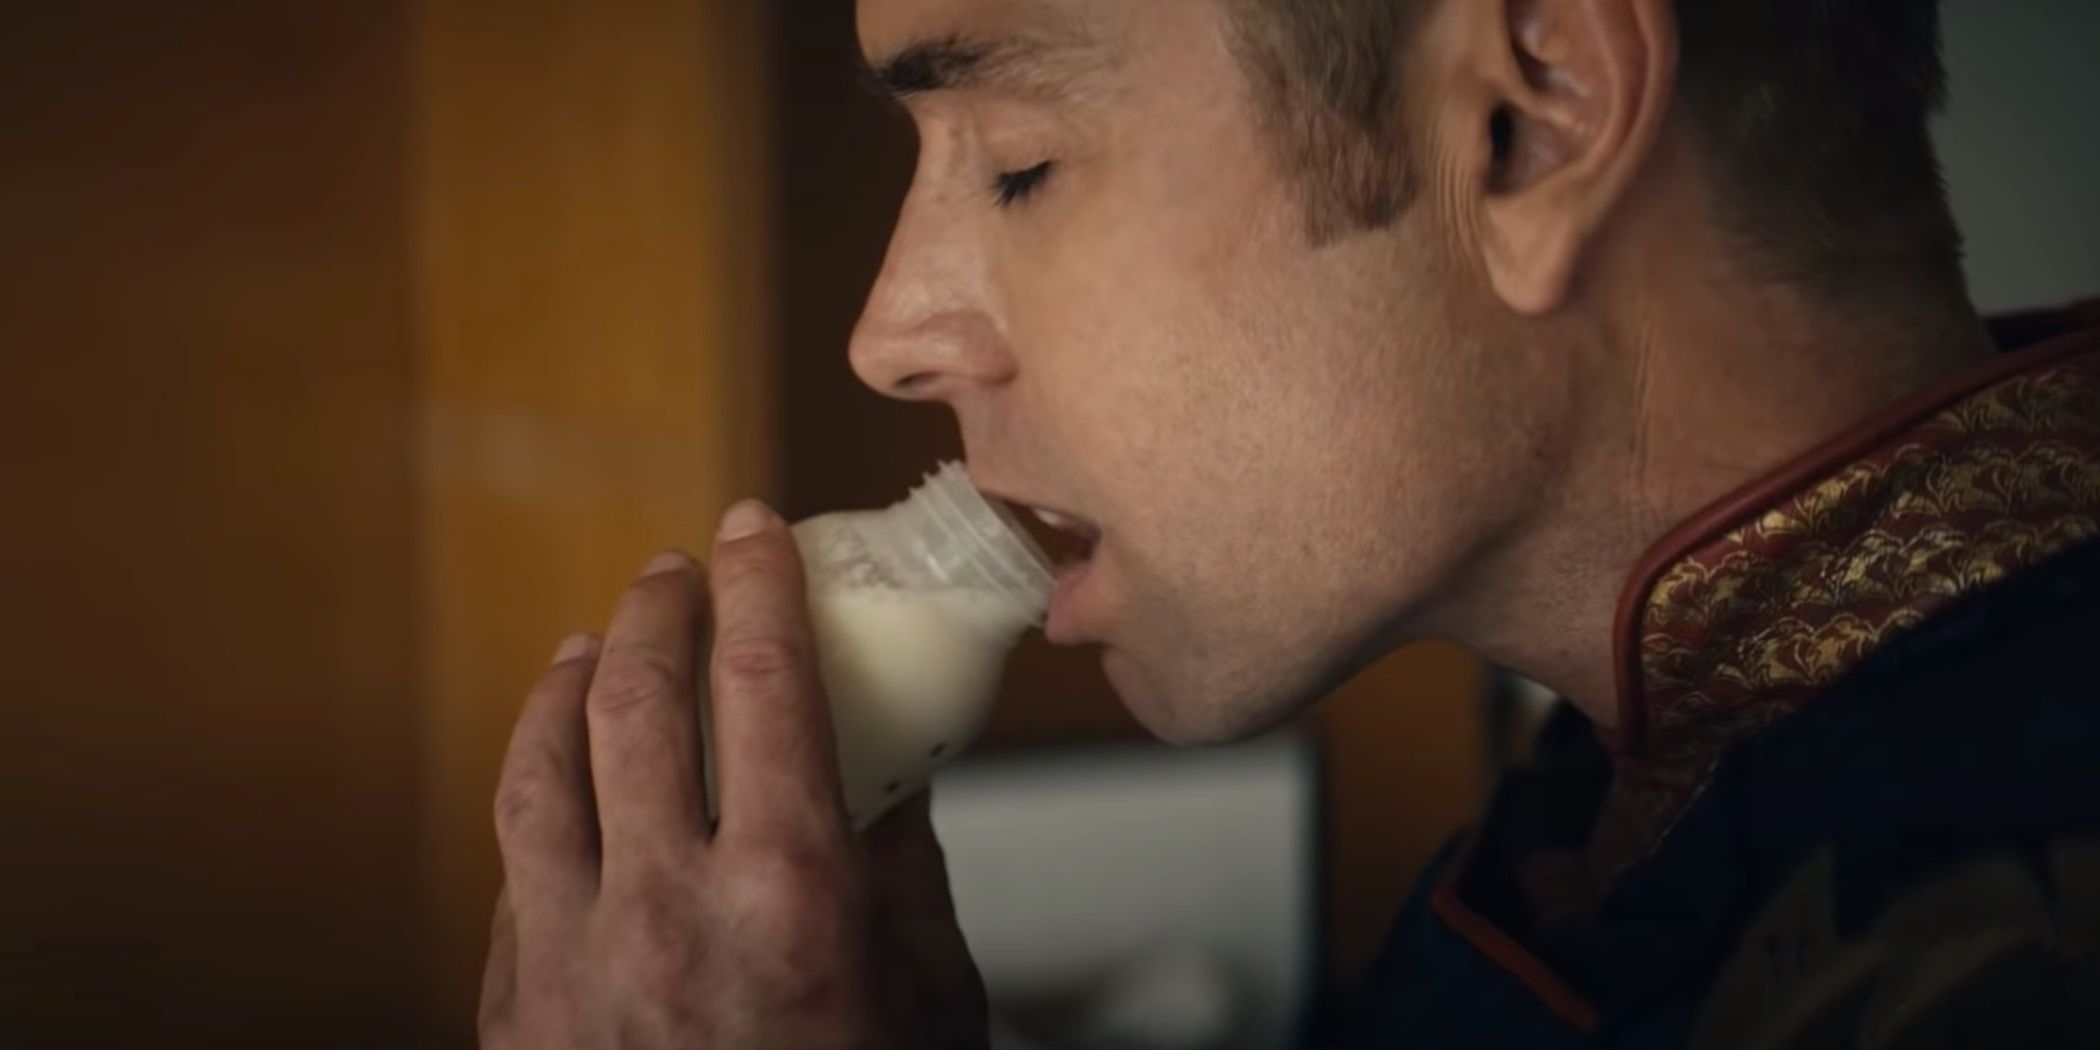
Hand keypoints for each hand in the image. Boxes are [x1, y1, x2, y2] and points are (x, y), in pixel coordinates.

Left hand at [478, 500, 988, 1049]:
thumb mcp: (931, 994)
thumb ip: (905, 859)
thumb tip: (886, 752)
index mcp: (791, 898)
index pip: (763, 682)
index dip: (756, 585)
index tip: (753, 532)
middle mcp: (667, 915)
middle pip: (636, 701)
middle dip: (658, 611)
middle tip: (677, 572)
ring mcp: (572, 966)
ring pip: (539, 770)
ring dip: (565, 685)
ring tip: (592, 646)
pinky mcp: (515, 1014)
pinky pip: (513, 868)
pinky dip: (537, 794)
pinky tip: (559, 774)